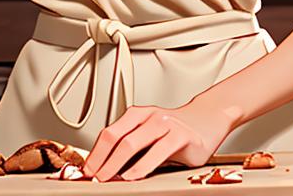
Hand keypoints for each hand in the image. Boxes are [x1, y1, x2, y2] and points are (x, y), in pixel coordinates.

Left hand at [82, 99, 240, 181]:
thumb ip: (131, 146)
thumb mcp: (148, 135)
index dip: (95, 153)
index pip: (109, 133)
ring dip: (116, 163)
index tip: (87, 169)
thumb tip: (105, 167)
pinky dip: (141, 165)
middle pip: (117, 138)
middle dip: (101, 160)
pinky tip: (133, 175)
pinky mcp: (180, 135)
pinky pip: (157, 151)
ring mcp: (164, 123)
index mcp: (136, 115)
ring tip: (108, 177)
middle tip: (94, 176)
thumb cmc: (174, 131)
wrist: (206, 121)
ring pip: (133, 142)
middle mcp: (148, 116)